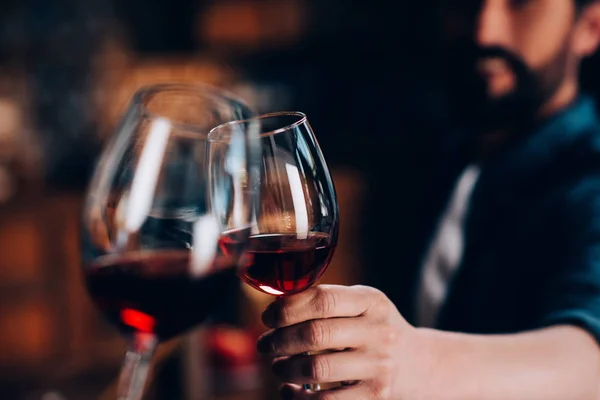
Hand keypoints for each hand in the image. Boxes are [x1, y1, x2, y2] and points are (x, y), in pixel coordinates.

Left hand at [257, 285, 415, 398]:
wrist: (418, 362)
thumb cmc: (372, 329)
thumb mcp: (361, 305)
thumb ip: (326, 302)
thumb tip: (275, 308)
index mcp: (371, 301)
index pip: (322, 299)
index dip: (287, 308)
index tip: (268, 317)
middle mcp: (379, 331)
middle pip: (316, 334)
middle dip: (279, 340)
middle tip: (264, 344)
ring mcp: (380, 365)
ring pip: (317, 368)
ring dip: (285, 368)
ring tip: (277, 366)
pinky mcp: (376, 396)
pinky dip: (297, 397)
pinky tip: (289, 389)